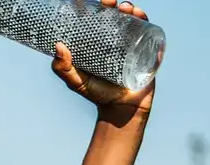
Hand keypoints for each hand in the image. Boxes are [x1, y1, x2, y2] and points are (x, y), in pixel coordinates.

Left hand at [52, 1, 156, 120]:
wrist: (121, 109)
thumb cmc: (96, 93)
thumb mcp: (75, 80)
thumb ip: (62, 68)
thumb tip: (58, 46)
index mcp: (101, 42)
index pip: (101, 20)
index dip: (98, 8)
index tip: (94, 2)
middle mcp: (119, 40)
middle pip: (119, 16)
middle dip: (116, 5)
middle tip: (110, 2)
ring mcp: (135, 44)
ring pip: (136, 21)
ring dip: (133, 10)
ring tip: (126, 9)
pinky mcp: (149, 50)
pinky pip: (151, 33)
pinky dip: (147, 23)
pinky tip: (141, 18)